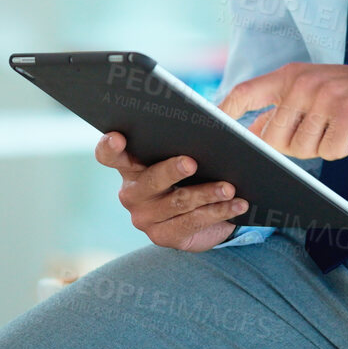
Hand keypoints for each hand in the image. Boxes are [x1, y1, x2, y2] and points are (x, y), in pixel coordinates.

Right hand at [95, 131, 249, 251]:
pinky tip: (237, 204)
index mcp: (131, 165)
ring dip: (207, 193)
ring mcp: (145, 218)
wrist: (205, 213)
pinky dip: (219, 212)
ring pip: (178, 202)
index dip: (110, 147)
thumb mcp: (190, 151)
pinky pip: (193, 222)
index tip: (118, 137)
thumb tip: (221, 112)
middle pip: (150, 179)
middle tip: (191, 162)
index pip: (109, 155)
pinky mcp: (164, 236)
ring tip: (229, 187)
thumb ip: (194, 133)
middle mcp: (132, 193)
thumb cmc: (193, 172)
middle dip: (171, 170)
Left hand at [216, 62, 347, 159]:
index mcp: (290, 77)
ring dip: (318, 148)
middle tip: (314, 135)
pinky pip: (329, 150)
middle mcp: (304, 84)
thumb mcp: (311, 92)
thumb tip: (251, 133)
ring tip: (335, 129)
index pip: (247, 93)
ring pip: (301, 148)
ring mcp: (326, 97)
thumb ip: (281, 109)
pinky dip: (339, 150)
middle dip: (288, 148)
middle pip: (273, 136)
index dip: (225, 111)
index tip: (211, 127)